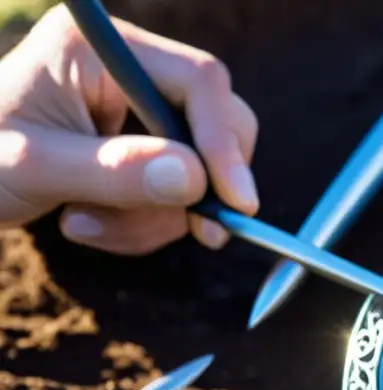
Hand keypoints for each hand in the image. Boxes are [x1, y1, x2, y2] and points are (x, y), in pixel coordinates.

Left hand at [0, 5, 258, 253]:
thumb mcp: (35, 168)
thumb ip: (114, 172)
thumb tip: (195, 181)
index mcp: (99, 50)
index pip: (198, 82)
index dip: (224, 142)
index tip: (237, 204)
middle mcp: (126, 69)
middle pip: (214, 122)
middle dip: (197, 187)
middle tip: (195, 236)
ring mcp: (134, 107)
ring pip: (199, 166)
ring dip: (157, 216)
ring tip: (87, 228)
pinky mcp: (137, 144)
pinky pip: (176, 189)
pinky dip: (147, 221)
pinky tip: (90, 222)